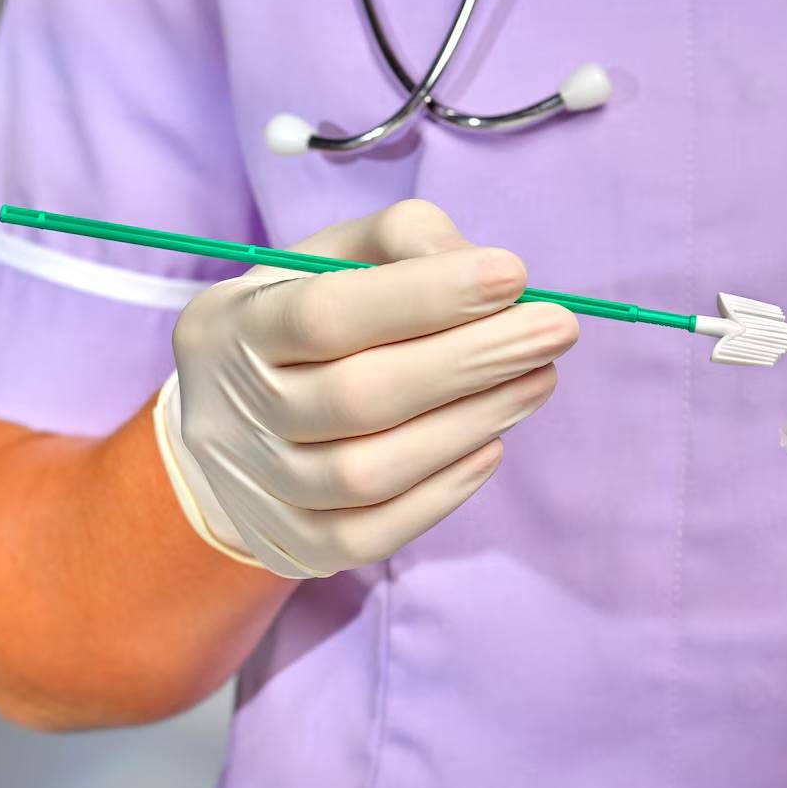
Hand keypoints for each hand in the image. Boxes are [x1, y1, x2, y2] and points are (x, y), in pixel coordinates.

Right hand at [158, 199, 578, 577]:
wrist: (230, 422)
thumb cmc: (305, 317)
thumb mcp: (334, 256)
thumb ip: (406, 241)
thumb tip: (489, 273)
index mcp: (232, 326)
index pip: (326, 313)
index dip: (426, 296)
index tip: (514, 274)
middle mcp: (232, 413)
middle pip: (359, 396)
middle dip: (473, 361)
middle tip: (556, 330)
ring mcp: (260, 489)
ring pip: (369, 472)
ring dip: (472, 422)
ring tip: (539, 379)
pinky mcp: (294, 546)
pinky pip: (373, 534)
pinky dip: (443, 491)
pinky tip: (493, 443)